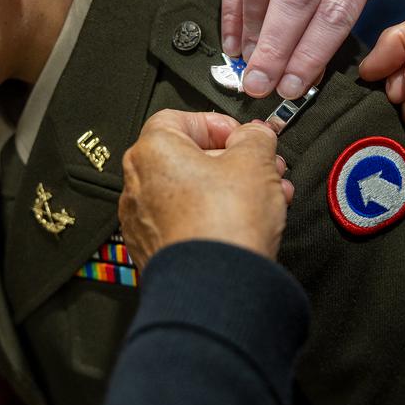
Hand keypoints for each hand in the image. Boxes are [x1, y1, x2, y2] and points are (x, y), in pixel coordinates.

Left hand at [120, 110, 292, 269]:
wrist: (214, 286)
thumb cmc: (223, 224)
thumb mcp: (256, 161)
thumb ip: (256, 137)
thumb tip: (255, 135)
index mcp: (152, 151)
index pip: (180, 118)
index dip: (218, 124)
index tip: (243, 136)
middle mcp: (137, 184)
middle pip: (189, 158)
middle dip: (233, 161)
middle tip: (262, 167)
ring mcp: (144, 222)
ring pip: (192, 192)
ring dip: (230, 190)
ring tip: (266, 197)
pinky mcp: (156, 251)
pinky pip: (187, 223)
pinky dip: (215, 218)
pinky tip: (248, 223)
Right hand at [223, 0, 385, 98]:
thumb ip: (329, 24)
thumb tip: (297, 78)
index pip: (337, 9)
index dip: (311, 53)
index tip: (291, 87)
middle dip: (275, 46)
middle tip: (260, 82)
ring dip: (252, 29)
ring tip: (249, 61)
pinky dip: (232, 13)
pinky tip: (234, 42)